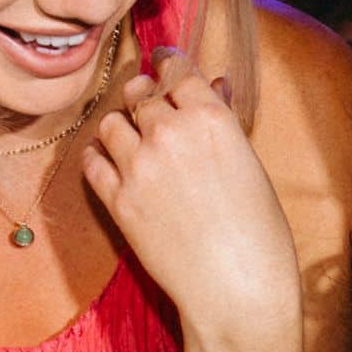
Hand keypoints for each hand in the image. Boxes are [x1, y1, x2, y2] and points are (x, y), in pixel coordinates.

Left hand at [79, 46, 298, 324]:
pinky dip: (98, 157)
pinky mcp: (117, 200)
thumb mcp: (250, 166)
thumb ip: (223, 121)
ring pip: (110, 123)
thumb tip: (213, 85)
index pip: (177, 70)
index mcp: (211, 118)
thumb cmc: (259, 232)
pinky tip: (110, 164)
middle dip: (144, 96)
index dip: (168, 63)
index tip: (163, 62)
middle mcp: (170, 133)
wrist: (238, 289)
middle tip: (148, 107)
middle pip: (139, 93)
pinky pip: (92, 161)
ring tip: (131, 141)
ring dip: (121, 127)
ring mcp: (139, 166)